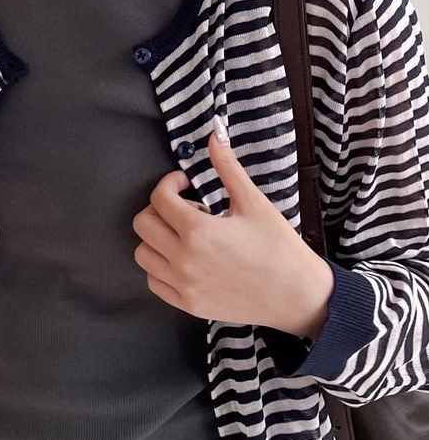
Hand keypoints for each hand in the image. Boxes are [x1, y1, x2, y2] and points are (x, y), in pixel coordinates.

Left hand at [131, 114, 333, 337]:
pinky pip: (154, 281)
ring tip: (185, 235)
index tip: (185, 184)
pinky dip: (161, 266)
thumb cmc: (279, 247)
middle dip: (159, 209)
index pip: (159, 198)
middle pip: (143, 224)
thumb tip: (214, 134)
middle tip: (185, 209)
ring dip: (157, 238)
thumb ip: (227, 168)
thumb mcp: (254, 203)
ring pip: (143, 254)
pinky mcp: (187, 304)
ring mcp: (183, 285)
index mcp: (198, 231)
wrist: (296, 295)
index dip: (170, 183)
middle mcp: (184, 260)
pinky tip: (184, 258)